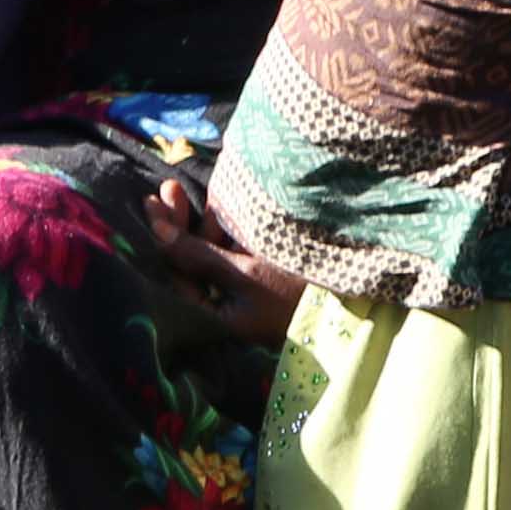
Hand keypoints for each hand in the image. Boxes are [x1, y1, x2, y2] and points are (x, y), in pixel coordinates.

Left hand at [139, 177, 306, 351]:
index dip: (164, 239)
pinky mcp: (263, 278)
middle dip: (179, 226)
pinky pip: (231, 254)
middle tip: (168, 189)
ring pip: (210, 254)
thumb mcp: (245, 271)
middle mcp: (228, 309)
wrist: (358, 296)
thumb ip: (198, 254)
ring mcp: (246, 293)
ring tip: (185, 190)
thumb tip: (156, 234)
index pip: (179, 276)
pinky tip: (215, 206)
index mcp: (219, 320)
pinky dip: (220, 231)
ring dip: (198, 223)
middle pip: (191, 264)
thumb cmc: (299, 287)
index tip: (152, 202)